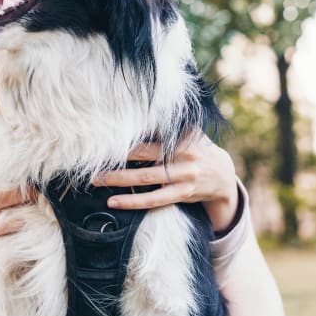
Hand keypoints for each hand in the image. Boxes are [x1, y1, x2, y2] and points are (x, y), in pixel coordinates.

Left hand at [92, 134, 239, 233]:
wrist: (222, 175)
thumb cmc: (196, 149)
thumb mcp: (189, 133)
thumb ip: (168, 126)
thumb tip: (138, 113)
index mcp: (181, 139)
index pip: (149, 138)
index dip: (126, 142)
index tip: (104, 141)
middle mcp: (183, 157)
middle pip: (144, 158)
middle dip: (118, 162)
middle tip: (93, 164)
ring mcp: (183, 177)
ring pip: (147, 180)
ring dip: (120, 181)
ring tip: (97, 181)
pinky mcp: (181, 194)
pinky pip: (154, 200)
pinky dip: (133, 202)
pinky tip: (115, 203)